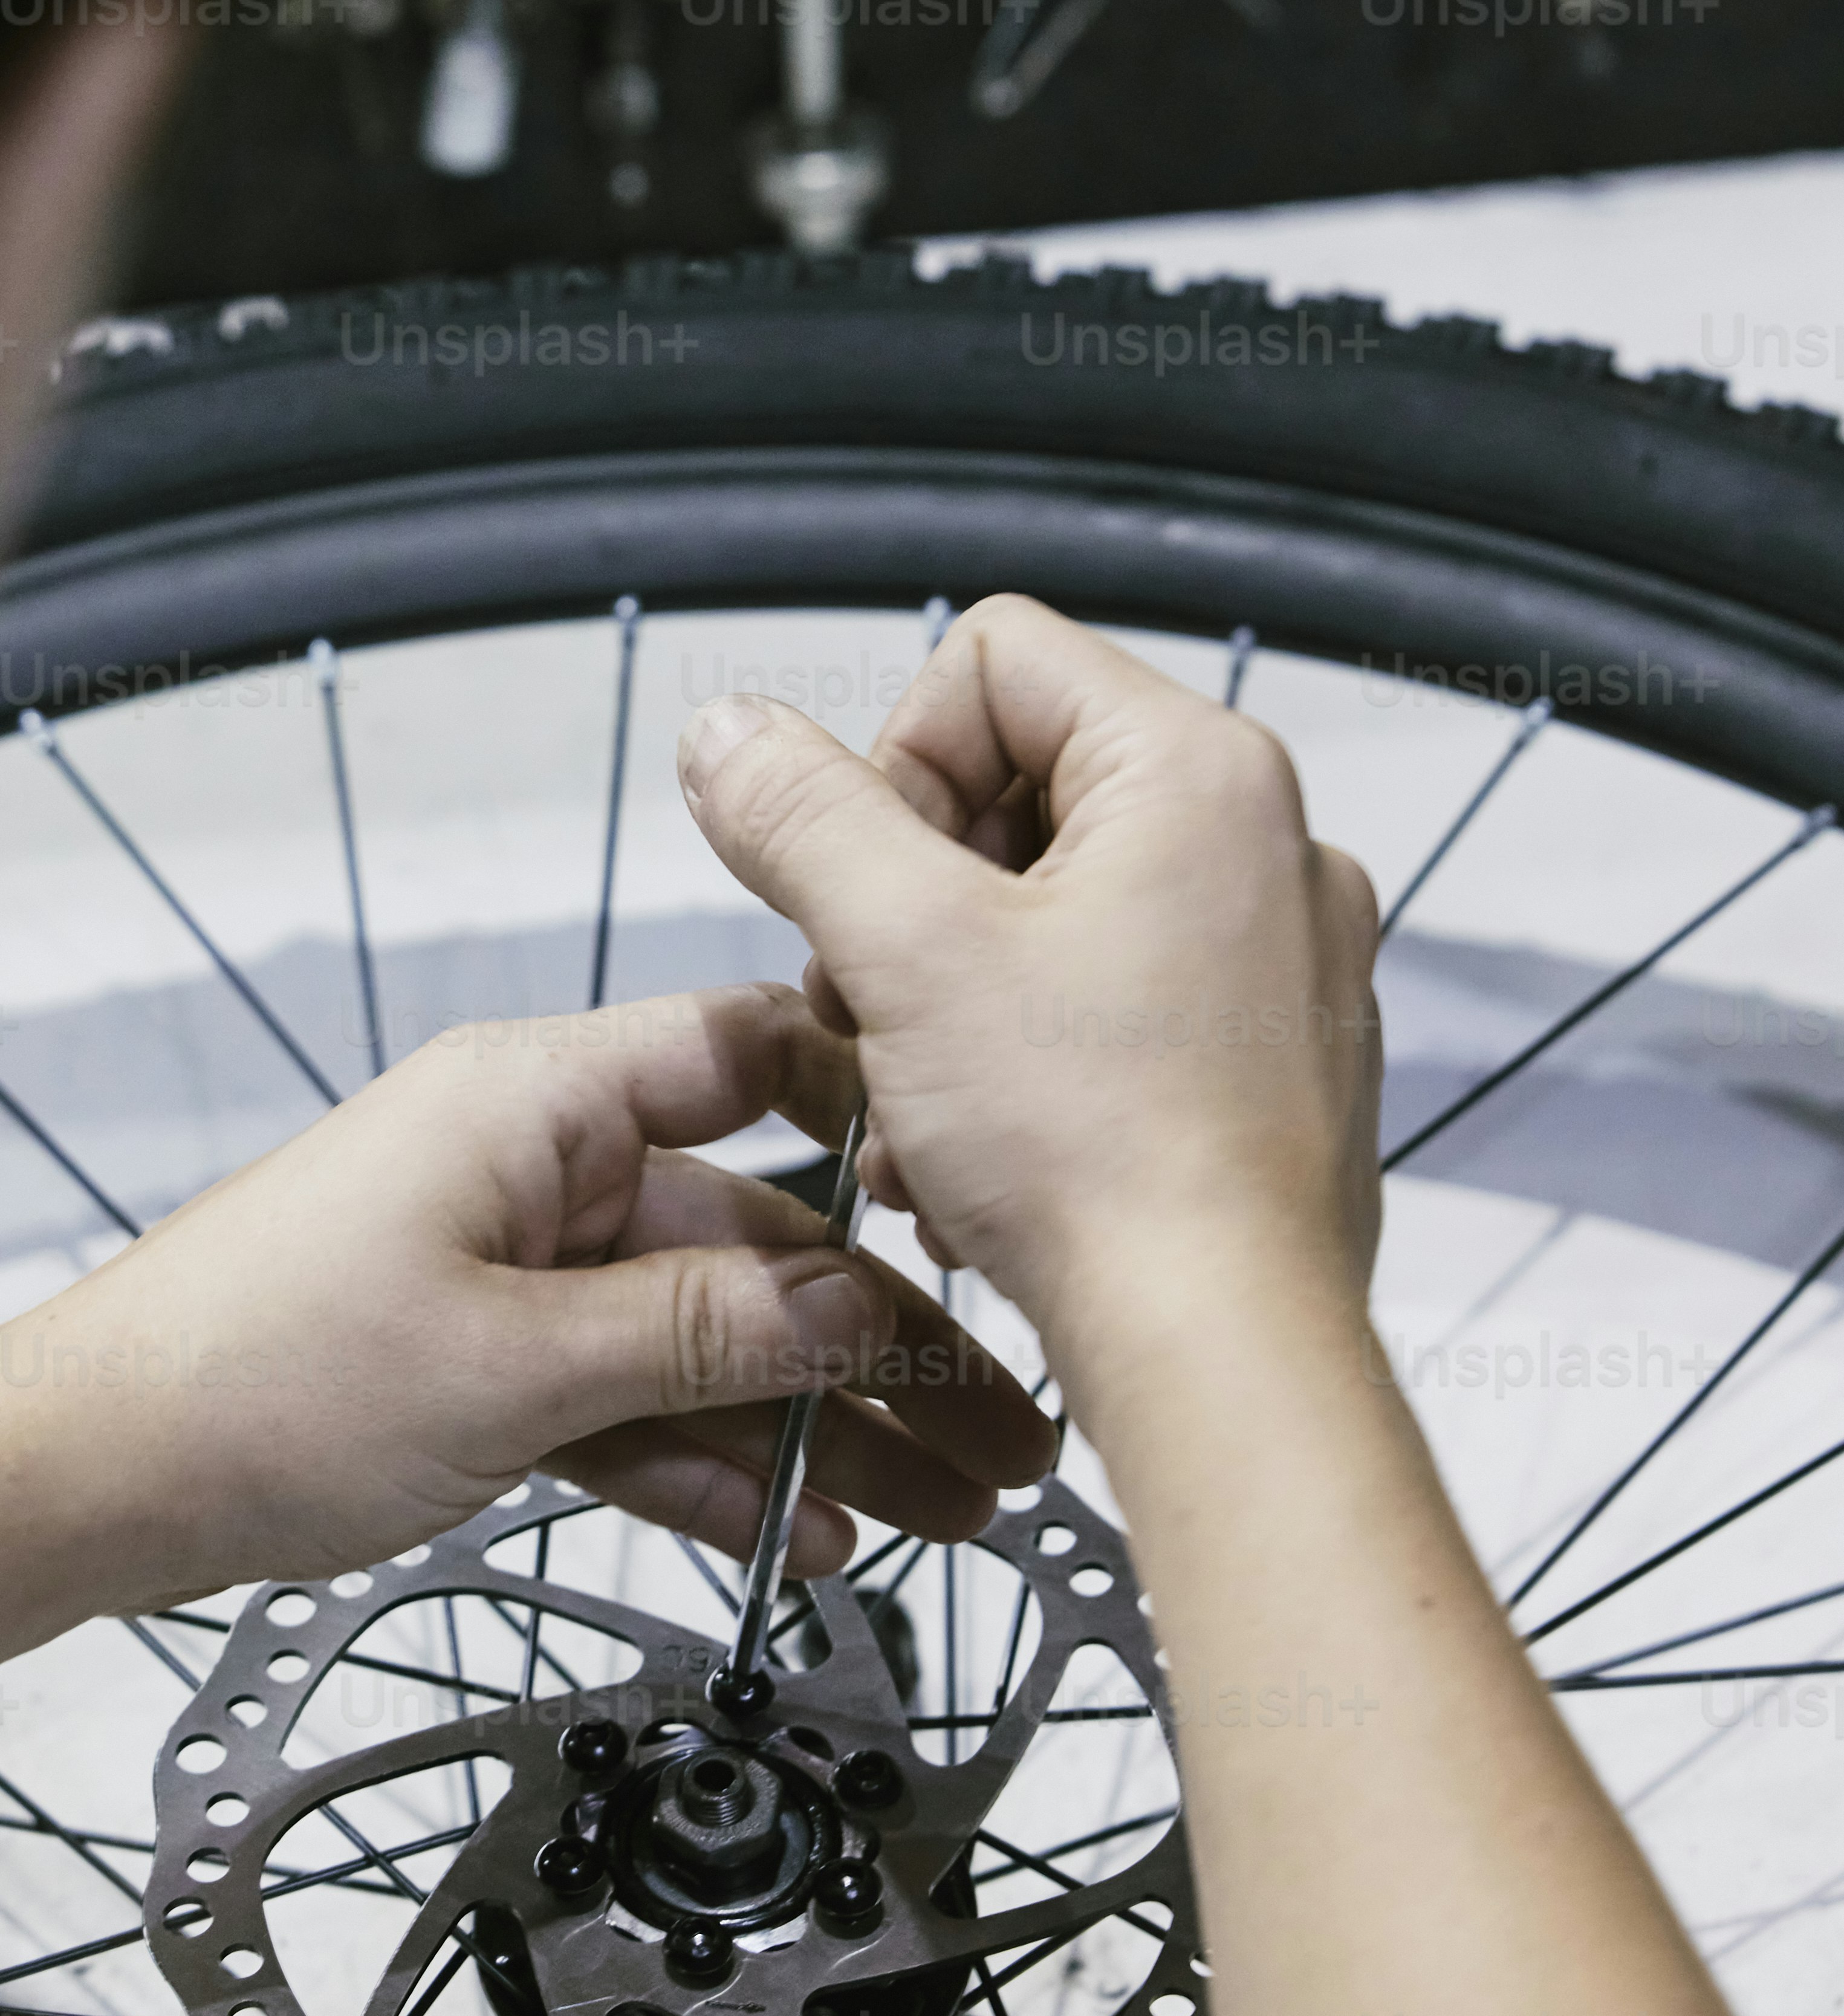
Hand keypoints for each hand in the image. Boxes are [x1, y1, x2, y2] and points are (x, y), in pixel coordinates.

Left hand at [15, 980, 1055, 1612]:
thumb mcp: (511, 1363)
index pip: (750, 1057)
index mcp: (539, 1102)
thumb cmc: (251, 1376)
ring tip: (951, 1508)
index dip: (877, 1116)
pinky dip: (716, 1469)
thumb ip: (699, 1336)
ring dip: (825, 1427)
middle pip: (755, 1235)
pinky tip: (811, 1535)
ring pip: (712, 1339)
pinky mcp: (492, 1362)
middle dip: (886, 1342)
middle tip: (1009, 1426)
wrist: (97, 1474)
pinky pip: (638, 1404)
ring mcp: (518, 1266)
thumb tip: (858, 1312)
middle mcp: (539, 1165)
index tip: (986, 1203)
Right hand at [674, 597, 1382, 1412]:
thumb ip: (801, 814)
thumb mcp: (901, 950)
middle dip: (913, 906)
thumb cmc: (1101, 1158)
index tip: (871, 896)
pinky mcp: (1275, 1058)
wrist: (1224, 1354)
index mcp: (1200, 773)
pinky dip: (1032, 1064)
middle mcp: (1268, 845)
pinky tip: (987, 1158)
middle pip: (1019, 787)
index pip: (993, 661)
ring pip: (1057, 912)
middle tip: (873, 1012)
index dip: (895, 767)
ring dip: (954, 1001)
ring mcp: (1283, 958)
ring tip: (923, 1112)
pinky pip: (1118, 1006)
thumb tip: (732, 735)